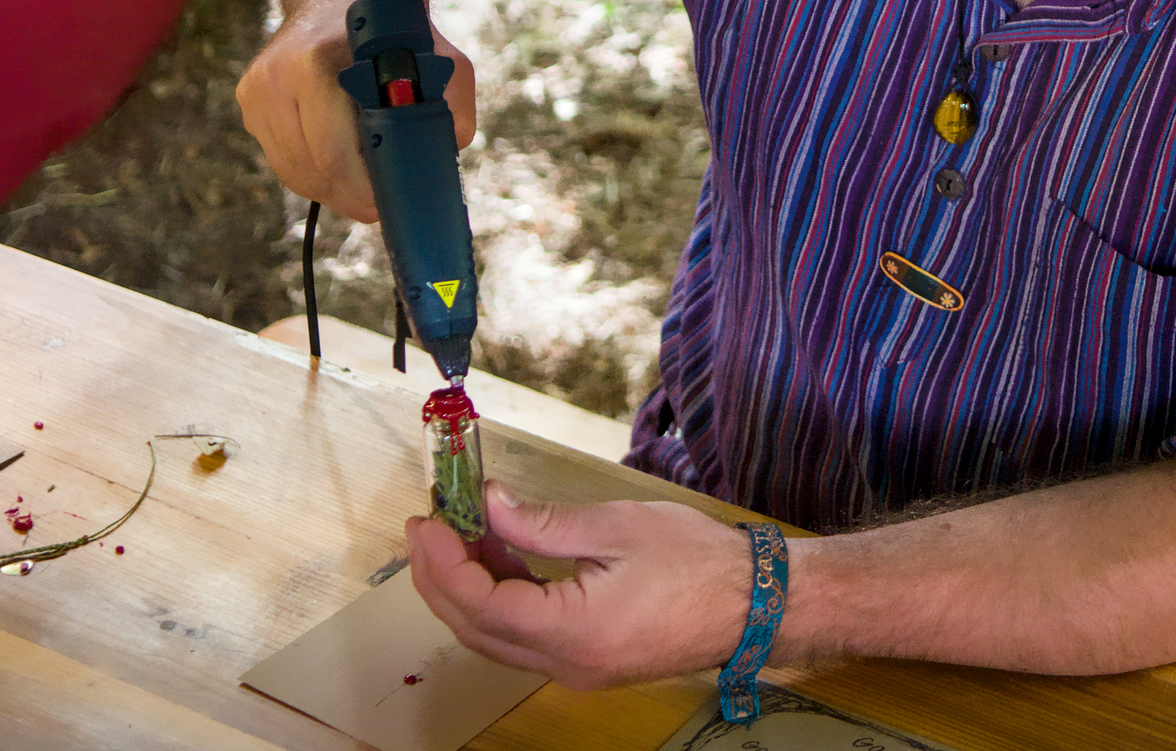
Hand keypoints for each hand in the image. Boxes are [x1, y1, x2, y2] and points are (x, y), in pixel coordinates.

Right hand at [235, 0, 476, 224]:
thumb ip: (453, 104)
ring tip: (361, 192)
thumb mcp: (438, 58)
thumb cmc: (394, 35)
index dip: (361, 190)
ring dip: (329, 190)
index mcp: (317, 62)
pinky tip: (339, 166)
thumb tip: (449, 154)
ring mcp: (256, 90)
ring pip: (292, 172)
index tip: (386, 203)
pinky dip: (311, 171)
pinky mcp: (248, 102)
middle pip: (310, 171)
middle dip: (348, 198)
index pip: (332, 154)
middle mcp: (276, 75)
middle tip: (377, 209)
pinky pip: (281, 158)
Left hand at [406, 484, 753, 689]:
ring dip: (466, 588)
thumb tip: (487, 506)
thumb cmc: (696, 561)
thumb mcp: (614, 526)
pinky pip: (524, 636)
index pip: (482, 605)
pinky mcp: (586, 661)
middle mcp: (567, 664)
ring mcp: (576, 669)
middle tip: (422, 527)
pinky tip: (497, 556)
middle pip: (476, 629)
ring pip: (495, 637)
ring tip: (453, 534)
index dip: (444, 563)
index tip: (426, 521)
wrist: (753, 604)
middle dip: (439, 578)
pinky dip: (500, 598)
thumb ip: (541, 522)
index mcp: (574, 632)